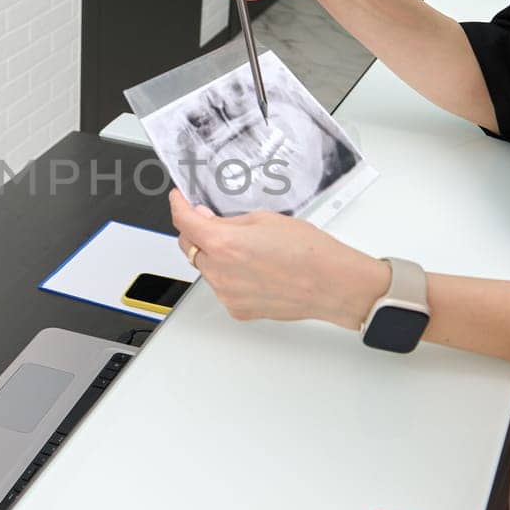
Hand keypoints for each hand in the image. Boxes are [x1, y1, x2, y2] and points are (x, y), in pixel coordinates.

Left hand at [169, 189, 386, 325]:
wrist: (331, 283)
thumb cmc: (308, 251)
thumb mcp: (265, 219)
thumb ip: (229, 222)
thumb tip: (208, 220)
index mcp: (224, 244)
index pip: (184, 222)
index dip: (178, 206)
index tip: (178, 200)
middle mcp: (220, 272)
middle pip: (189, 247)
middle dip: (197, 232)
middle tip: (213, 221)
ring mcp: (227, 294)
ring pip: (205, 268)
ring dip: (214, 255)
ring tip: (248, 250)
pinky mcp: (237, 309)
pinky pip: (222, 287)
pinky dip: (229, 276)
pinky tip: (254, 269)